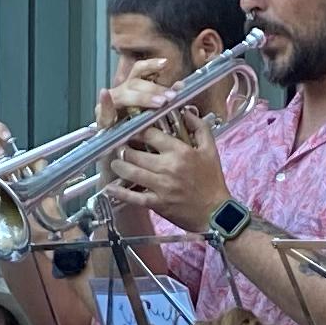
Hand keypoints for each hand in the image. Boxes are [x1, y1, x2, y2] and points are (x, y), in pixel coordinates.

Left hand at [103, 111, 231, 237]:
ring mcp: (161, 186)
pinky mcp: (157, 203)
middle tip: (119, 147)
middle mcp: (168, 167)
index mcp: (180, 152)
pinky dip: (119, 192)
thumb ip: (200, 128)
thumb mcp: (211, 150)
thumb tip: (187, 112)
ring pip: (131, 172)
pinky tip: (109, 187)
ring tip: (115, 163)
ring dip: (119, 166)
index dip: (137, 131)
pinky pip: (133, 197)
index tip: (132, 131)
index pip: (150, 134)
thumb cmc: (212, 181)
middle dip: (124, 149)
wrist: (217, 212)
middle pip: (135, 153)